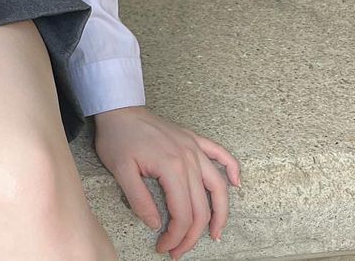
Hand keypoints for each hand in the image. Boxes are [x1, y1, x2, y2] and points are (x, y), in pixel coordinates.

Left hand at [92, 106, 241, 257]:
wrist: (118, 108)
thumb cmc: (117, 137)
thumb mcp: (120, 171)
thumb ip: (139, 200)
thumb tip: (156, 224)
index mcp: (171, 167)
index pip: (182, 214)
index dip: (175, 236)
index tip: (163, 247)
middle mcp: (189, 158)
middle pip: (201, 207)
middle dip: (192, 236)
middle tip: (179, 250)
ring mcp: (194, 148)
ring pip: (218, 187)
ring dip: (220, 214)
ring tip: (215, 233)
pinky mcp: (193, 140)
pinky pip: (221, 154)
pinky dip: (232, 169)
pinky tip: (236, 184)